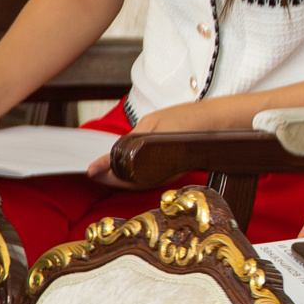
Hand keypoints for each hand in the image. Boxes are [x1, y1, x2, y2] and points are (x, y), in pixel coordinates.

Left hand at [91, 98, 240, 181]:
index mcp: (156, 160)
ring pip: (136, 184)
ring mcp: (166, 175)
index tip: (90, 170)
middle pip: (128, 184)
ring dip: (117, 180)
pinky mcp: (168, 173)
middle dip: (108, 179)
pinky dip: (129, 177)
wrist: (212, 121)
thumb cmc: (185, 119)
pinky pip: (145, 180)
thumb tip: (112, 153)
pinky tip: (121, 169)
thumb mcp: (152, 123)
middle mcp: (161, 173)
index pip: (123, 172)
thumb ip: (131, 139)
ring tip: (102, 170)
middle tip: (92, 171)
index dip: (105, 170)